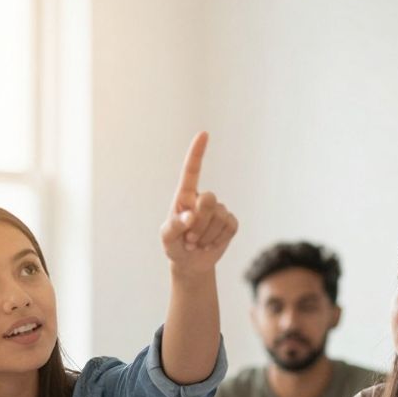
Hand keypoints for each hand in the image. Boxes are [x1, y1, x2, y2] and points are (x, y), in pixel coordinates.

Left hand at [161, 132, 236, 273]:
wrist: (190, 262)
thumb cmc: (175, 246)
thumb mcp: (167, 239)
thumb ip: (173, 227)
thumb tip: (189, 216)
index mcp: (185, 196)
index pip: (192, 171)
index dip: (197, 152)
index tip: (203, 134)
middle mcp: (203, 199)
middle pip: (209, 199)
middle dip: (200, 222)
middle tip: (189, 238)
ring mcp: (219, 210)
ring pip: (219, 217)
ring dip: (206, 236)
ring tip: (196, 242)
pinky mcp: (230, 222)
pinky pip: (228, 228)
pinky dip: (217, 240)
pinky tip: (209, 244)